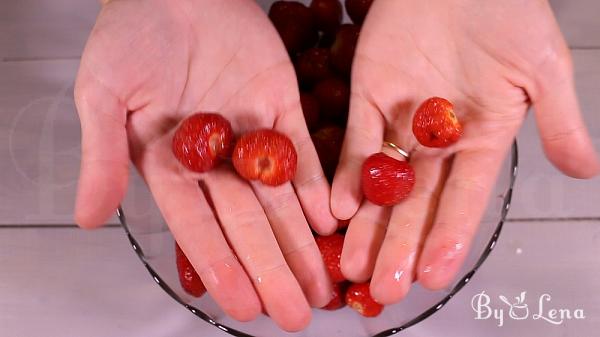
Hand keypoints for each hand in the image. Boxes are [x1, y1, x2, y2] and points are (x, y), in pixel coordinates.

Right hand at [74, 0, 337, 329]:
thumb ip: (100, 156)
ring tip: (322, 286)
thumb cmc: (130, 37)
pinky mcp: (282, 106)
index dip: (223, 268)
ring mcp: (251, 137)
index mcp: (170, 167)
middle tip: (297, 314)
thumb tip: (86, 219)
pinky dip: (316, 187)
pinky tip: (329, 222)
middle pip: (248, 226)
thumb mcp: (102, 96)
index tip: (246, 307)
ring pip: (280, 201)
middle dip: (273, 271)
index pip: (199, 230)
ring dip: (301, 244)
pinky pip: (303, 154)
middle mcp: (215, 162)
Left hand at [333, 0, 599, 303]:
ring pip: (384, 183)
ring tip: (354, 265)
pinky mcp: (369, 96)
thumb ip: (560, 121)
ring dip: (369, 224)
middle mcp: (439, 141)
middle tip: (383, 288)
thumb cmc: (508, 14)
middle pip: (418, 203)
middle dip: (400, 246)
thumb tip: (586, 171)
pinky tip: (342, 208)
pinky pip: (358, 140)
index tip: (433, 276)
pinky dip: (350, 173)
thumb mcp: (544, 69)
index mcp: (482, 140)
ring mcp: (402, 121)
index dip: (449, 237)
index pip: (465, 200)